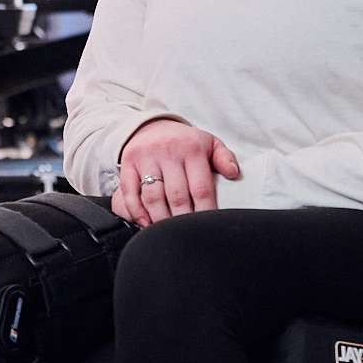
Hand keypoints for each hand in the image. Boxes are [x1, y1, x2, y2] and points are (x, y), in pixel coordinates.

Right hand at [114, 118, 240, 226]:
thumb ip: (224, 158)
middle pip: (176, 196)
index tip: (206, 227)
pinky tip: (145, 223)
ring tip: (167, 232)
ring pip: (153, 197)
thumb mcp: (209, 143)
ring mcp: (146, 158)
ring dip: (160, 219)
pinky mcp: (128, 163)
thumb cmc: (185, 143)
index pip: (201, 188)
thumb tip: (234, 173)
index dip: (205, 211)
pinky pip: (129, 192)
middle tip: (187, 235)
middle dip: (182, 220)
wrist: (153, 127)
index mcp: (192, 149)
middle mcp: (168, 152)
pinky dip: (137, 212)